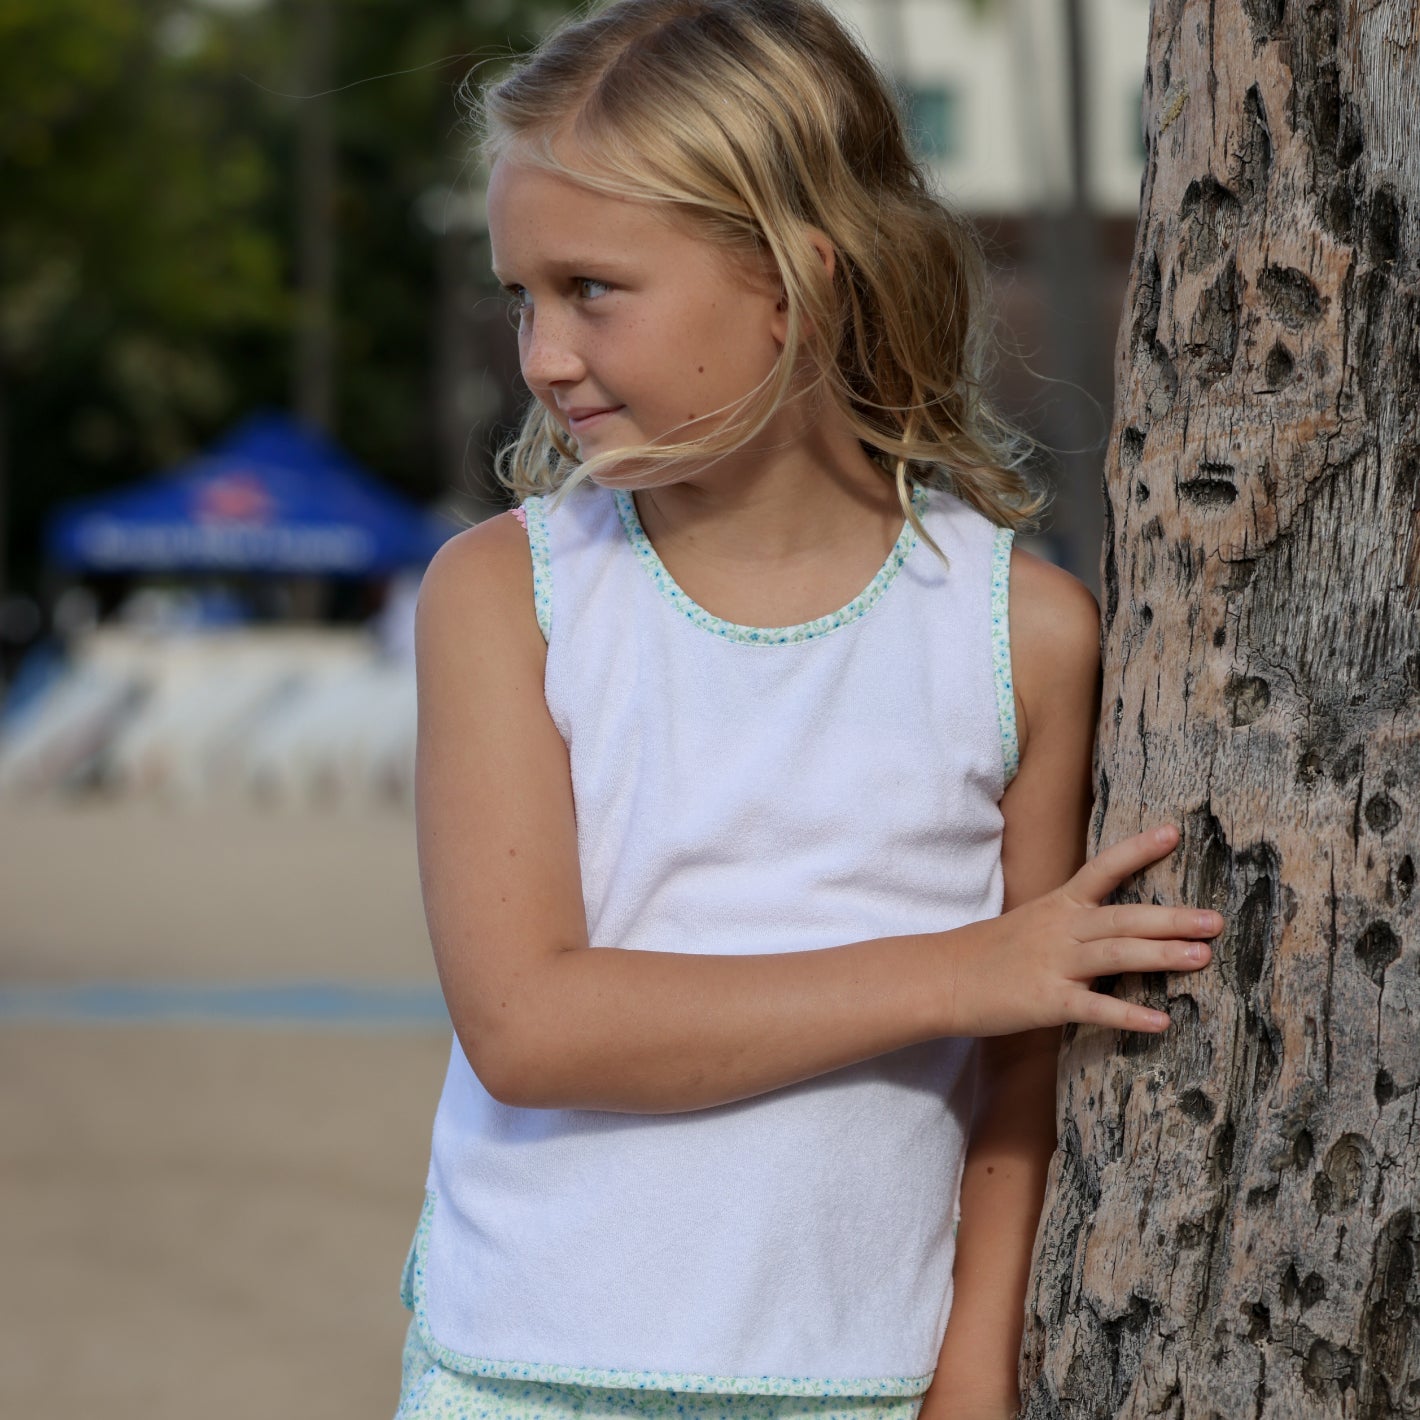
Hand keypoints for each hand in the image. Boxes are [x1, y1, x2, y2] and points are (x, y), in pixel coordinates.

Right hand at [948, 824, 1218, 1036]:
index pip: (1102, 869)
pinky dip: (1128, 1016)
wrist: (944, 977)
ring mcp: (1055, 964)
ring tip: (1202, 957)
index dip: (1138, 851)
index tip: (1173, 832)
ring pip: (1116, 955)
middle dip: (1172, 918)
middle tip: (1216, 920)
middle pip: (1123, 917)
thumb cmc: (991, 952)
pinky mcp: (1047, 1000)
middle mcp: (1061, 929)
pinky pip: (1094, 1008)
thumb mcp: (1032, 922)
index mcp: (1059, 905)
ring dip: (1161, 955)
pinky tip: (1161, 1022)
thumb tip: (1120, 927)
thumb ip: (1075, 923)